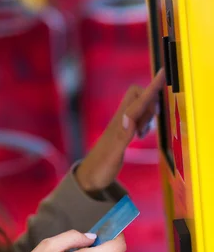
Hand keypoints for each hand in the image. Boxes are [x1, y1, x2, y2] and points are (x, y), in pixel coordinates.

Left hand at [76, 69, 166, 192]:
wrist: (89, 177)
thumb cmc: (100, 168)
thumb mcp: (113, 155)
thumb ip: (123, 136)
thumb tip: (130, 117)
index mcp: (120, 124)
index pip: (138, 101)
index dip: (151, 88)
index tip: (162, 74)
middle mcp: (120, 120)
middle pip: (137, 96)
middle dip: (150, 103)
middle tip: (146, 125)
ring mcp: (121, 125)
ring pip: (139, 106)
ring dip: (147, 115)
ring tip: (141, 134)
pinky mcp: (123, 132)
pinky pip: (137, 117)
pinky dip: (144, 122)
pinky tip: (140, 135)